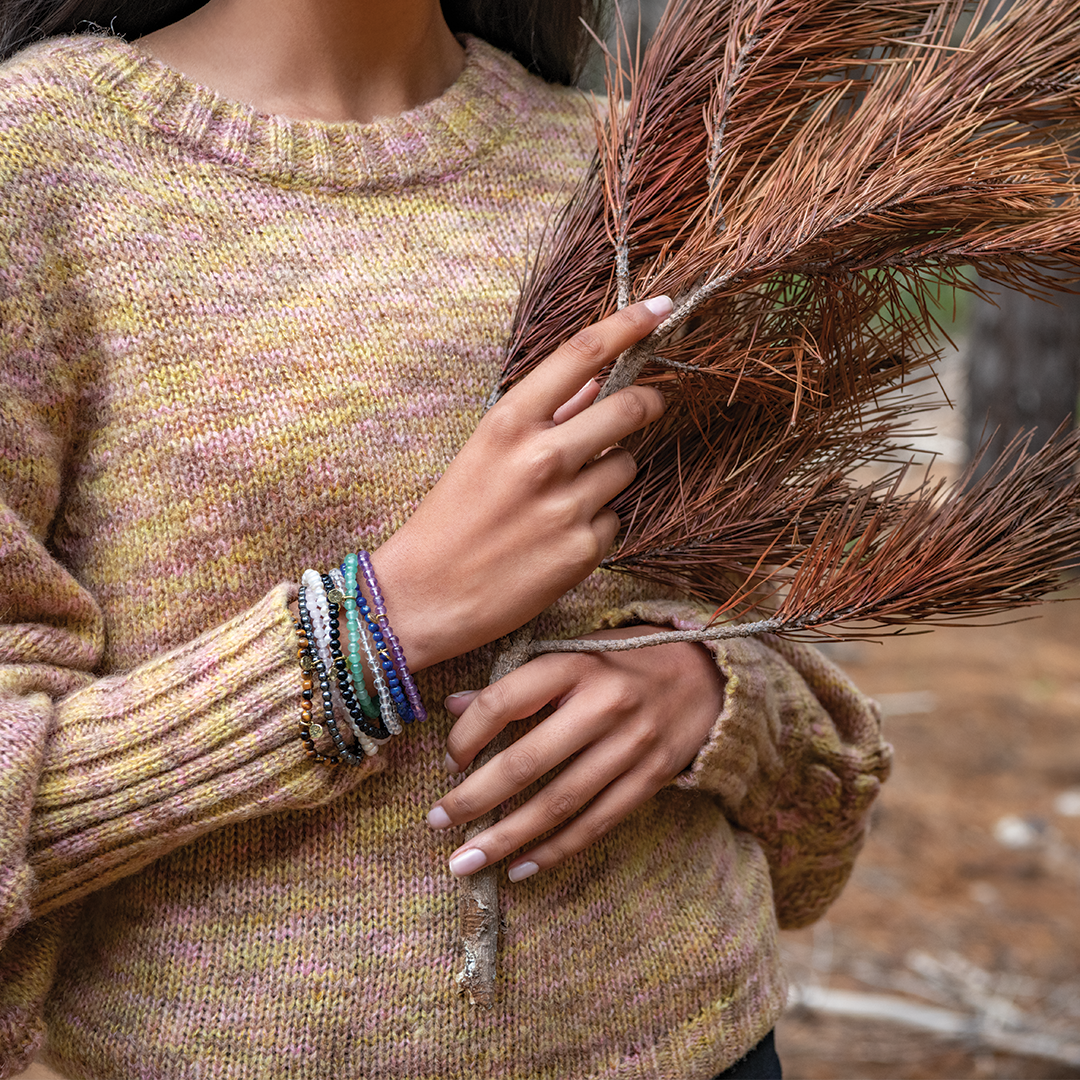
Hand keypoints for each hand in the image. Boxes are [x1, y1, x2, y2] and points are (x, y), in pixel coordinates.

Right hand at [369, 297, 671, 671]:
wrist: (424, 596)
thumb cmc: (450, 518)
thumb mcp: (485, 451)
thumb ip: (543, 416)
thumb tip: (593, 381)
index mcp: (508, 422)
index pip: (583, 354)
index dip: (629, 324)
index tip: (660, 309)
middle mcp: (542, 458)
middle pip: (631, 406)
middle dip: (648, 402)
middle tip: (648, 404)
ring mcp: (567, 505)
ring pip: (626, 465)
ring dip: (611, 473)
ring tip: (565, 498)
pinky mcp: (583, 550)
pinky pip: (615, 518)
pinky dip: (597, 523)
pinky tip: (559, 538)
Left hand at [425, 625, 723, 880]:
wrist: (705, 674)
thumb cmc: (623, 661)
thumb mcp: (572, 654)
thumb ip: (518, 681)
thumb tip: (451, 707)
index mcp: (575, 664)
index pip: (504, 701)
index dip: (467, 734)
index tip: (448, 761)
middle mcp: (604, 704)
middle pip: (528, 762)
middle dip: (475, 799)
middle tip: (437, 823)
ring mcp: (632, 745)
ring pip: (559, 803)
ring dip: (508, 837)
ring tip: (466, 861)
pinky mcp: (652, 778)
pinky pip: (597, 823)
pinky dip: (556, 850)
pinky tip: (520, 868)